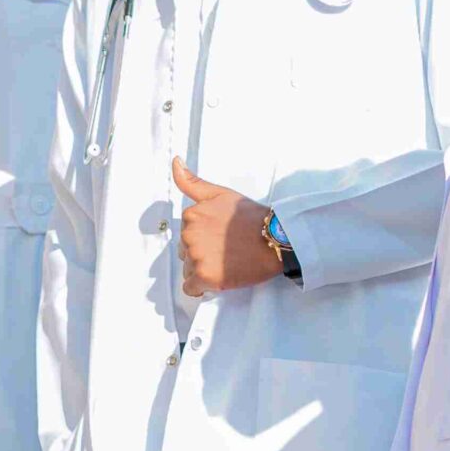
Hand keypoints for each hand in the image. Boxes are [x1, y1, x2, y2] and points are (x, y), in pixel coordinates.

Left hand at [173, 158, 281, 297]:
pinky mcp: (204, 277)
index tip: (222, 236)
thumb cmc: (250, 217)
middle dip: (202, 254)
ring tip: (226, 263)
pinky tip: (219, 278)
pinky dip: (202, 287)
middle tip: (226, 250)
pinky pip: (191, 289)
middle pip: (186, 253)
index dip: (204, 237)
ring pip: (189, 270)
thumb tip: (175, 161)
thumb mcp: (221, 193)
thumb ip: (193, 182)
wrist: (274, 239)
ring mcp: (196, 257)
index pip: (187, 233)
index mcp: (191, 215)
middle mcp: (189, 235)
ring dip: (203, 270)